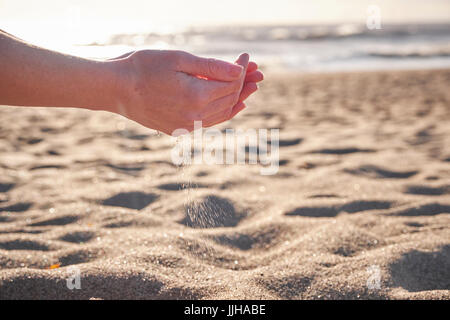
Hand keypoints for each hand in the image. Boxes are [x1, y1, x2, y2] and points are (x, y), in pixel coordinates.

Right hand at [109, 50, 262, 134]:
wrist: (116, 89)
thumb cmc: (144, 67)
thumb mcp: (179, 60)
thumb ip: (212, 67)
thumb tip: (240, 71)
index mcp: (197, 97)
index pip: (231, 83)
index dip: (242, 69)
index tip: (246, 57)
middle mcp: (195, 116)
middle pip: (231, 99)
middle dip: (245, 83)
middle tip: (257, 71)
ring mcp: (188, 126)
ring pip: (223, 114)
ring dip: (239, 99)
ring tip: (251, 87)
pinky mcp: (180, 130)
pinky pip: (210, 122)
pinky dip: (224, 113)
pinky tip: (233, 105)